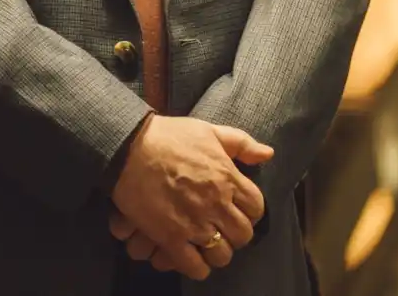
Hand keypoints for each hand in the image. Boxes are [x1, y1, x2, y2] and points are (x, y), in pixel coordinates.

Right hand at [110, 119, 272, 280]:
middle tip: (222, 227)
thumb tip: (268, 154)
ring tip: (207, 243)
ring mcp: (195, 223)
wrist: (130, 147)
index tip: (237, 209)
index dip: (249, 211)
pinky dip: (197, 266)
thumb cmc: (169, 135)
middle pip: (243, 235)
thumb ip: (240, 142)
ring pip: (222, 254)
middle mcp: (216, 203)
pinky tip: (191, 255)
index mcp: (227, 177)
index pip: (256, 207)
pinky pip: (196, 267)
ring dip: (217, 251)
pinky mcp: (172, 238)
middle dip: (235, 233)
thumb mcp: (208, 130)